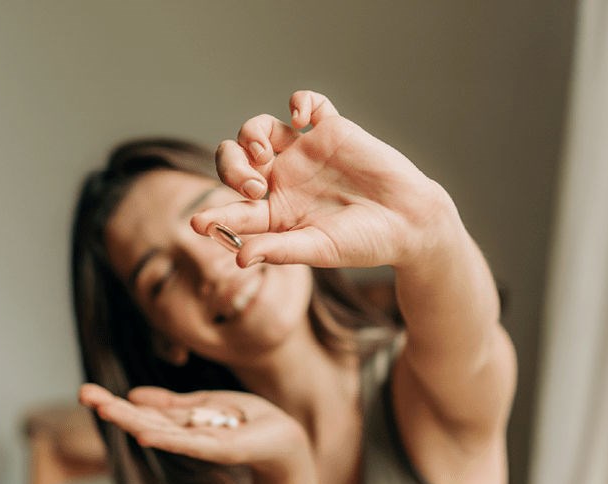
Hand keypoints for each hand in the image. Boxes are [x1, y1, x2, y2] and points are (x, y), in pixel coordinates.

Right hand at [79, 383, 310, 476]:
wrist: (282, 438)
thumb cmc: (247, 421)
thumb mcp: (205, 404)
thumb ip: (171, 403)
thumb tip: (134, 395)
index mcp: (179, 422)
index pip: (140, 410)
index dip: (114, 401)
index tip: (86, 392)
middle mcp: (183, 434)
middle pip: (142, 419)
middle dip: (113, 408)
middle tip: (82, 394)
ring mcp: (199, 443)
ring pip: (159, 430)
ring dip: (130, 420)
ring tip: (104, 409)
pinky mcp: (219, 449)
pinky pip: (188, 443)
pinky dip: (166, 438)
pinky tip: (143, 433)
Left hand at [190, 90, 459, 269]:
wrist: (409, 222)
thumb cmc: (365, 242)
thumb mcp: (318, 249)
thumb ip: (279, 250)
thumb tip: (238, 259)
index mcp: (275, 212)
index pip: (234, 208)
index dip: (214, 215)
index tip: (197, 224)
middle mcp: (283, 178)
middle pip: (236, 159)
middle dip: (231, 167)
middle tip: (253, 187)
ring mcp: (305, 152)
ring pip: (259, 129)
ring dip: (250, 135)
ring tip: (265, 154)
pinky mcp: (331, 130)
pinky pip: (308, 103)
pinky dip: (300, 101)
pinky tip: (302, 117)